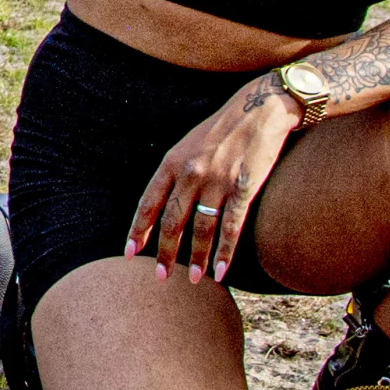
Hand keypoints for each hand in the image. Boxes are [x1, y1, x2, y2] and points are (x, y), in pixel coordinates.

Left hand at [127, 79, 296, 282]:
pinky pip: (231, 227)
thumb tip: (163, 205)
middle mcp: (191, 172)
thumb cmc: (222, 130)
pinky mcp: (244, 187)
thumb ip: (175, 173)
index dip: (138, 230)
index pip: (149, 202)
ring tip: (194, 280)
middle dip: (165, 253)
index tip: (130, 254)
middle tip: (160, 278)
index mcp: (173, 161)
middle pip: (172, 221)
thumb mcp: (189, 146)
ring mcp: (218, 181)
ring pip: (201, 229)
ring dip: (197, 259)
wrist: (260, 110)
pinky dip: (225, 252)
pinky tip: (221, 271)